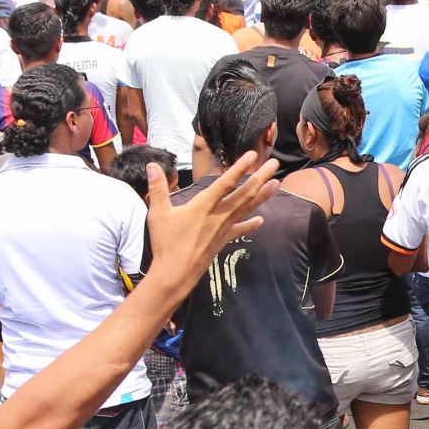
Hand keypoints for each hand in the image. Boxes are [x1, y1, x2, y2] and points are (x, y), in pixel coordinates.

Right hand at [143, 153, 278, 282]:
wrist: (175, 273)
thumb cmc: (166, 243)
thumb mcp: (158, 213)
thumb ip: (158, 188)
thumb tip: (152, 165)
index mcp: (203, 205)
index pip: (225, 182)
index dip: (240, 168)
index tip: (253, 155)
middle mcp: (218, 215)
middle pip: (244, 193)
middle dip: (260, 177)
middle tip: (274, 163)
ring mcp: (224, 229)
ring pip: (247, 208)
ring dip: (263, 195)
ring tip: (277, 183)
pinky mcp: (224, 241)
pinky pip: (241, 230)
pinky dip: (251, 224)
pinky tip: (261, 220)